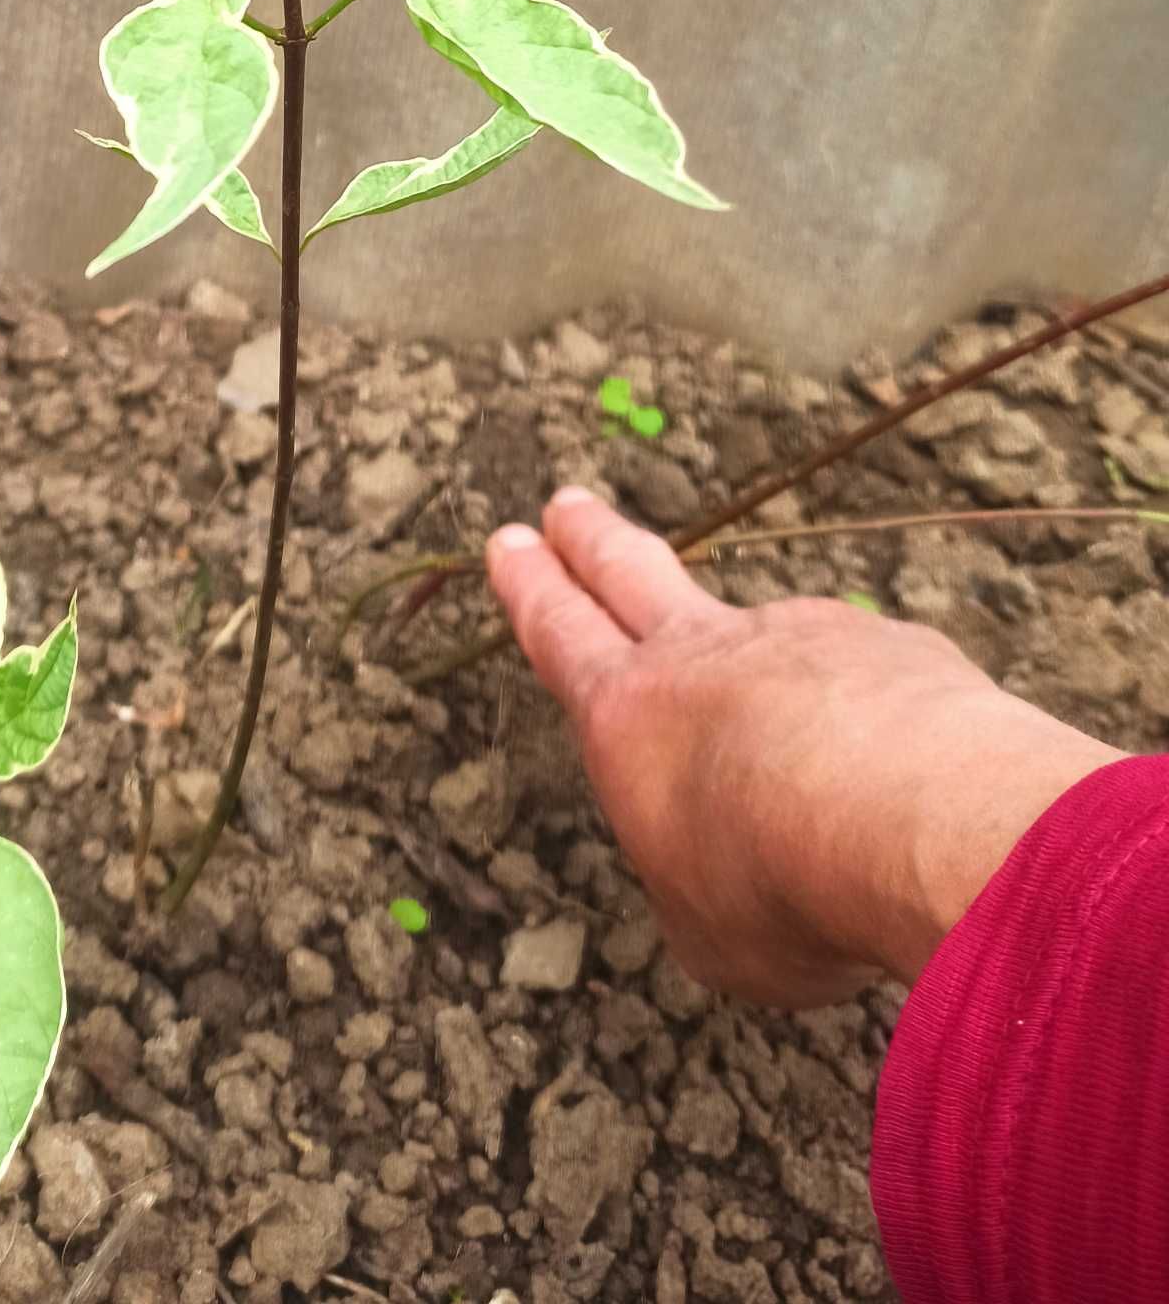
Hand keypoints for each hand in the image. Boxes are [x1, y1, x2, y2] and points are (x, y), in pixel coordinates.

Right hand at [487, 487, 1121, 1005]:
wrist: (920, 820)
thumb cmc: (781, 888)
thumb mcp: (705, 928)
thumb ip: (701, 880)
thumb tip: (728, 866)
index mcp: (628, 716)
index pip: (563, 634)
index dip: (533, 588)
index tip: (512, 541)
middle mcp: (707, 654)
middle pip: (634, 574)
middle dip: (594, 541)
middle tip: (569, 504)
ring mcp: (804, 637)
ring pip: (767, 631)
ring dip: (762, 654)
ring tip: (783, 707)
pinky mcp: (896, 650)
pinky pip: (872, 676)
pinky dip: (872, 707)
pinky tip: (906, 760)